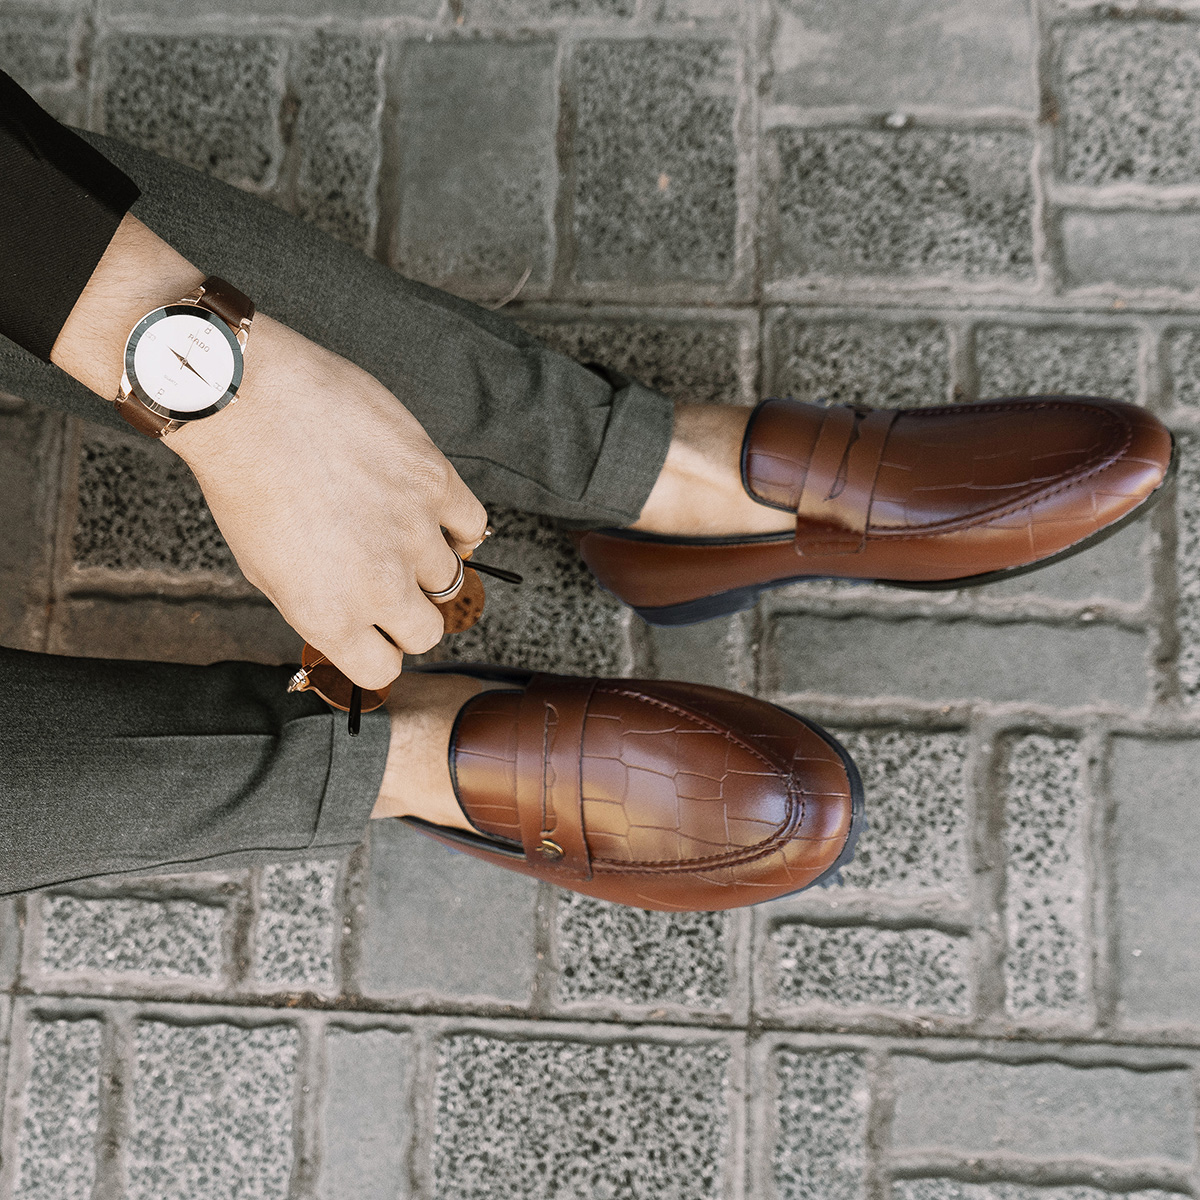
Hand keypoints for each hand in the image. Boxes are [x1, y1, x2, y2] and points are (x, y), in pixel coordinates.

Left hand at [50, 214, 486, 689]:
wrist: (248, 402)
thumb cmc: (243, 479)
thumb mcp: (263, 568)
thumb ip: (318, 605)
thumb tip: (351, 620)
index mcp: (329, 616)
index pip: (383, 670)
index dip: (378, 649)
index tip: (373, 632)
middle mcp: (379, 585)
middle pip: (426, 632)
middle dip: (408, 614)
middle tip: (391, 583)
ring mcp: (414, 533)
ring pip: (452, 579)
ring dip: (429, 564)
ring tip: (399, 534)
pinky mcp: (436, 482)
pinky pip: (473, 525)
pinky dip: (458, 525)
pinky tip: (431, 512)